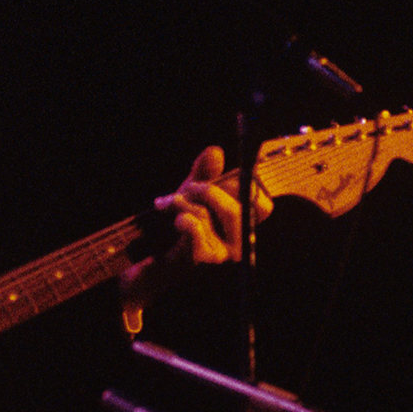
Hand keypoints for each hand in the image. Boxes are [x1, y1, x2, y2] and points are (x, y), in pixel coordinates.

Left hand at [118, 145, 273, 329]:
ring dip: (183, 202)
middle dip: (209, 190)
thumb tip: (215, 150)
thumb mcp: (190, 194)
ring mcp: (221, 256)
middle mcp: (238, 244)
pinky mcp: (199, 261)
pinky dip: (182, 217)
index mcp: (241, 227)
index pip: (264, 206)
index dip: (249, 187)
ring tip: (166, 202)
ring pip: (208, 215)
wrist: (148, 260)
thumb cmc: (175, 227)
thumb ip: (203, 173)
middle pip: (237, 209)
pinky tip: (174, 219)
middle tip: (189, 187)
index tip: (225, 178)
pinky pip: (195, 229)